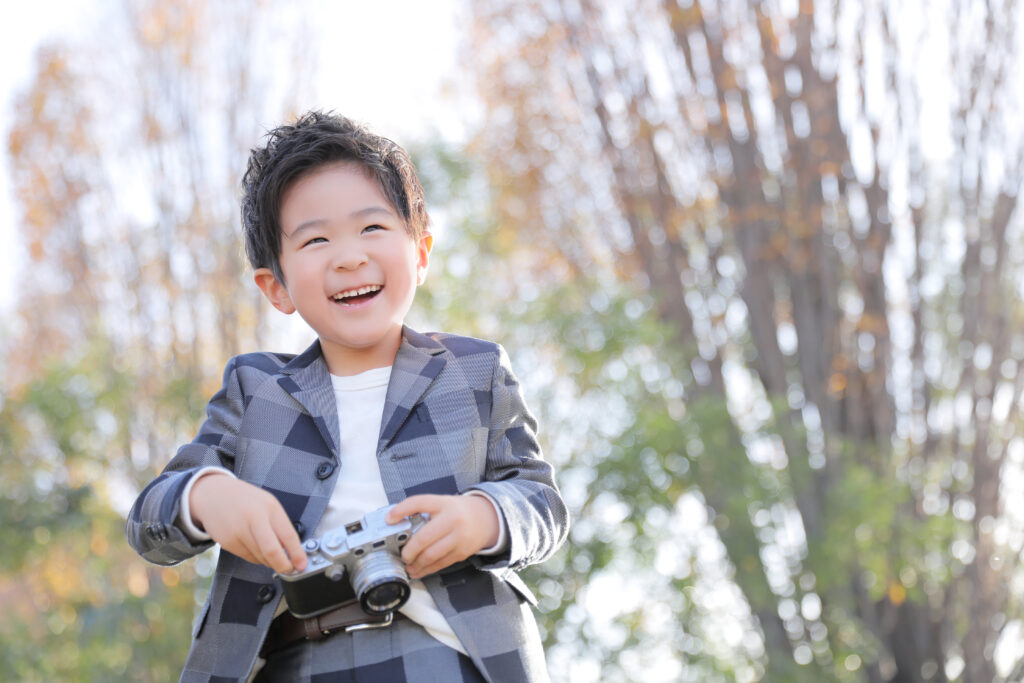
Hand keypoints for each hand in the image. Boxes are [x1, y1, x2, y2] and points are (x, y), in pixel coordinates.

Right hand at [189, 473, 307, 573]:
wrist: (213, 494)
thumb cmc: (245, 500)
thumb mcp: (268, 504)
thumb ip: (280, 525)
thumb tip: (292, 551)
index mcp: (269, 507)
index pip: (288, 535)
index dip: (297, 554)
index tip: (302, 565)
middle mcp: (254, 519)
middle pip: (273, 551)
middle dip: (283, 565)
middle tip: (289, 569)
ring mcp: (239, 531)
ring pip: (260, 557)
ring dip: (269, 561)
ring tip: (270, 553)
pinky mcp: (227, 542)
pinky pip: (247, 557)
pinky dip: (255, 558)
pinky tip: (254, 547)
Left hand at [386, 494, 499, 578]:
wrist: (487, 518)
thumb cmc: (459, 511)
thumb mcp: (443, 503)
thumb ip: (423, 511)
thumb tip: (397, 523)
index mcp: (444, 503)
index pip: (419, 502)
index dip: (401, 510)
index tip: (389, 519)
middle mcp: (452, 519)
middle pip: (424, 537)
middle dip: (409, 550)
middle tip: (402, 555)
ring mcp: (459, 537)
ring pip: (432, 555)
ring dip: (416, 563)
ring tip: (408, 565)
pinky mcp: (463, 552)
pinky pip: (441, 563)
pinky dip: (427, 569)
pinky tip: (419, 571)